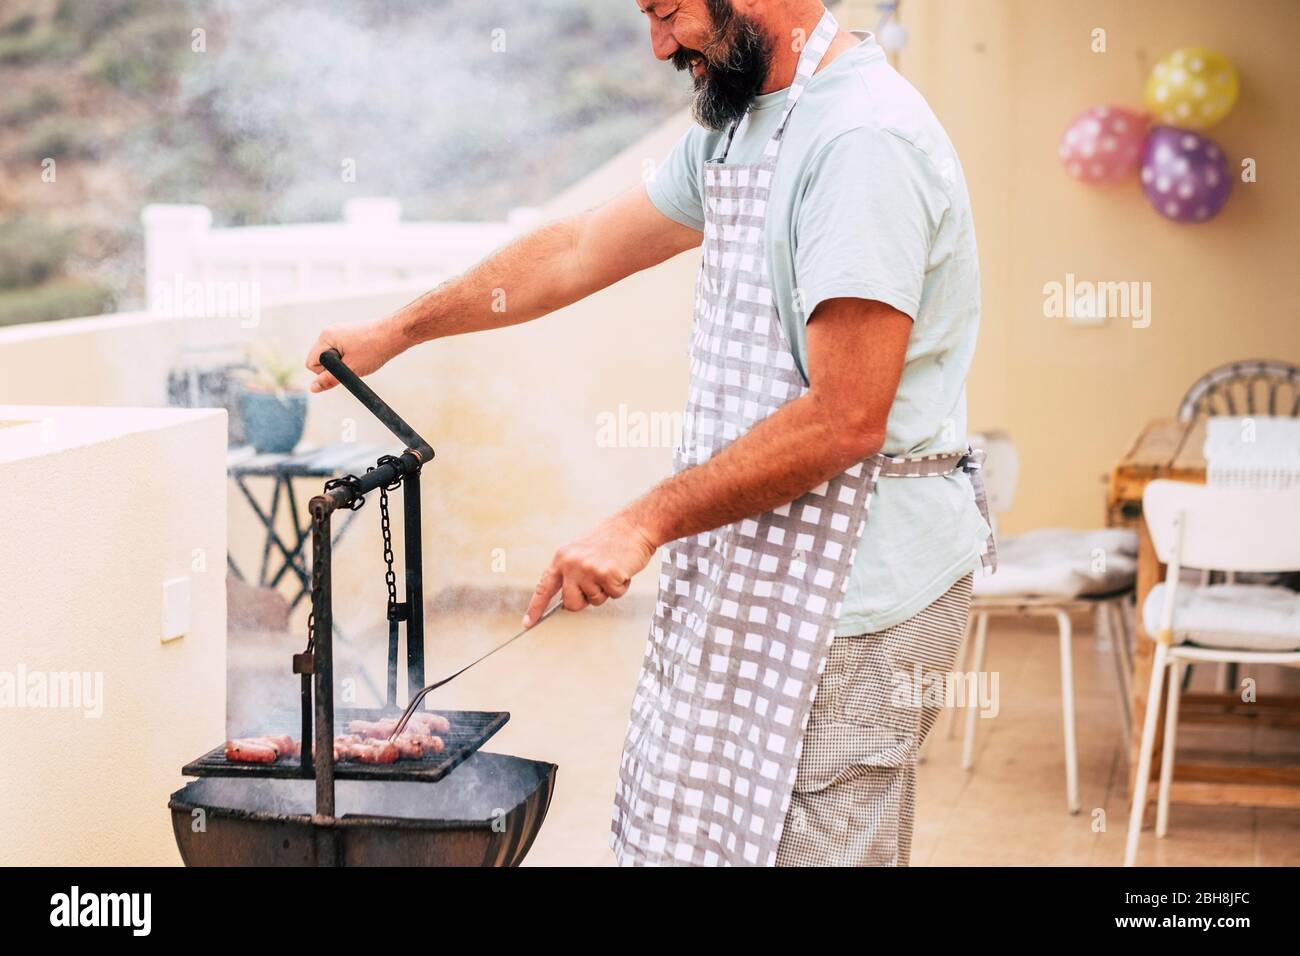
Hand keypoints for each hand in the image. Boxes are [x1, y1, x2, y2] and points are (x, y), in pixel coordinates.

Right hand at [305, 316, 409, 391]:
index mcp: (326, 337)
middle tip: (354, 364)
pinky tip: (363, 355)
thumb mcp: (350, 369)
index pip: (311, 363)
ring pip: (331, 356)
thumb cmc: (374, 349)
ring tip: (360, 359)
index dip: (325, 373)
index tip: (344, 369)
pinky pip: (340, 350)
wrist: (394, 334)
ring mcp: (338, 331)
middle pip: (320, 359)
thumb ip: (329, 380)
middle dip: (334, 367)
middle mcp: (329, 332)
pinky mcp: (348, 334)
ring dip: (343, 362)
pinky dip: (349, 356)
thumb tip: (312, 388)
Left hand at [523, 513, 657, 626]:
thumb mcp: (582, 553)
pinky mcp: (607, 574)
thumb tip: (568, 602)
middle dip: (585, 600)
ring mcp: (588, 569)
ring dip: (607, 590)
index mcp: (562, 558)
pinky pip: (614, 595)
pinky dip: (622, 587)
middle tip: (598, 582)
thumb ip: (572, 574)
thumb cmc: (611, 541)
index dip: (536, 607)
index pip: (544, 587)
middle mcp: (571, 564)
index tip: (528, 623)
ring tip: (612, 568)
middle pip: (571, 603)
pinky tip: (623, 569)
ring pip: (595, 601)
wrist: (634, 526)